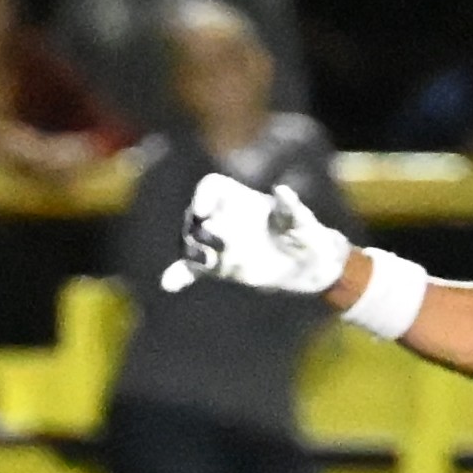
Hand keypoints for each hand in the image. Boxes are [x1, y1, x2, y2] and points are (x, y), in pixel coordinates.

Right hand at [161, 174, 350, 295]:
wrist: (305, 263)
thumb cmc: (304, 233)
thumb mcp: (301, 220)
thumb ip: (290, 207)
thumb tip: (282, 191)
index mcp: (237, 198)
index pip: (211, 187)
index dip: (204, 196)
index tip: (204, 210)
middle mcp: (221, 216)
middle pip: (196, 216)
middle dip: (201, 227)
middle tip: (218, 239)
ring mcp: (215, 242)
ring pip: (192, 242)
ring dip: (193, 251)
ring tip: (204, 261)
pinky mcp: (215, 266)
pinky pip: (190, 269)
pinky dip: (179, 275)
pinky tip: (168, 284)